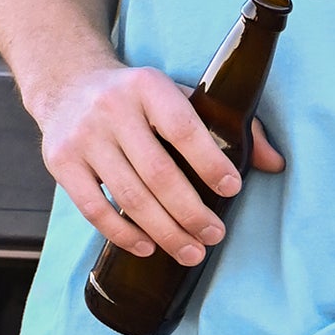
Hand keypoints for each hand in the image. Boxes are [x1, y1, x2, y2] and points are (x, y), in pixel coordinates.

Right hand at [38, 63, 283, 262]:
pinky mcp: (60, 163)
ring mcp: (83, 137)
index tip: (233, 189)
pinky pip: (93, 209)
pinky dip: (122, 233)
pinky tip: (147, 247)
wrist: (69, 82)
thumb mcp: (180, 94)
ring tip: (190, 252)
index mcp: (148, 86)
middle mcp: (112, 109)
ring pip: (129, 196)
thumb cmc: (139, 97)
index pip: (184, 128)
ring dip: (164, 231)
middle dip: (191, 212)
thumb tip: (274, 163)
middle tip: (215, 235)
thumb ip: (230, 123)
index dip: (210, 162)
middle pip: (158, 172)